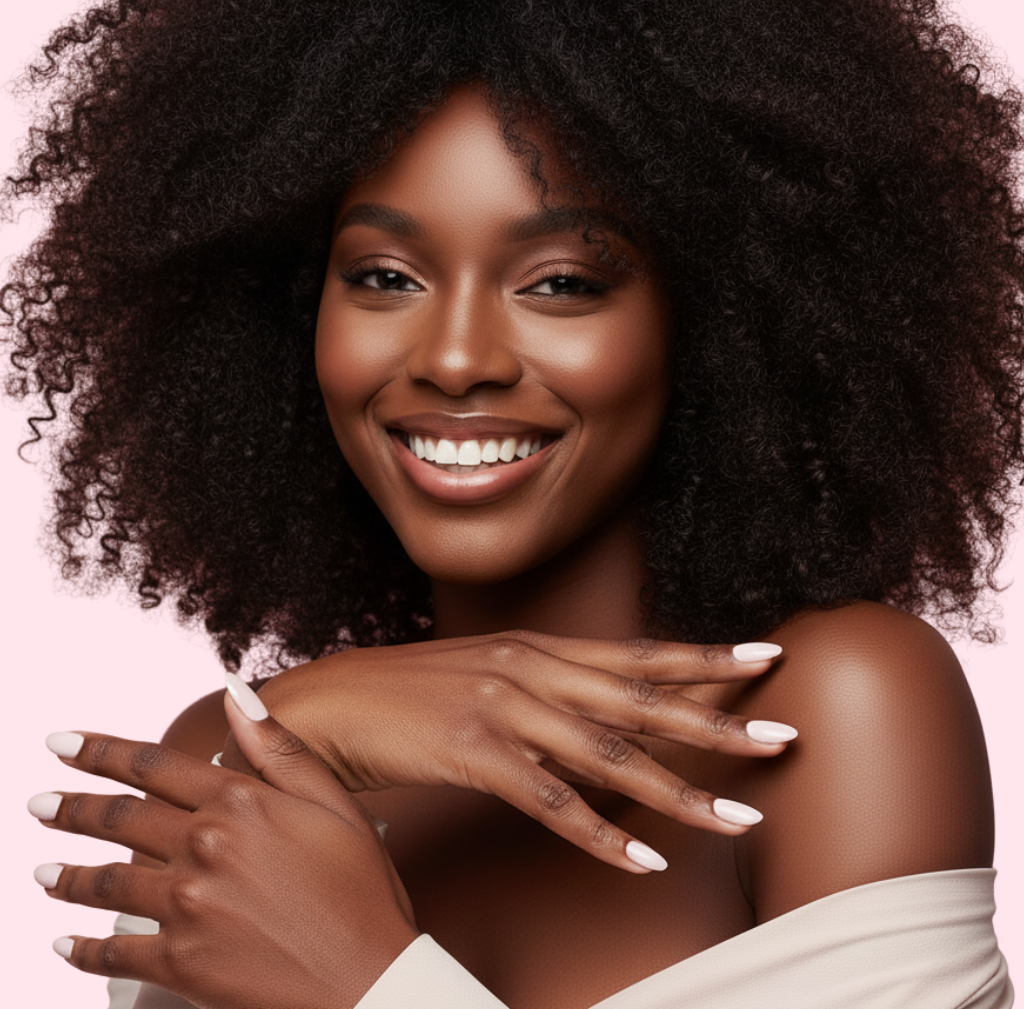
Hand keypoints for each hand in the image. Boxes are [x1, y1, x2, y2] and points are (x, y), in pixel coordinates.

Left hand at [28, 701, 419, 1008]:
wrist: (369, 981)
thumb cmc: (361, 889)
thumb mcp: (334, 802)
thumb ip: (279, 747)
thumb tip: (235, 693)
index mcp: (240, 803)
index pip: (153, 767)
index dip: (100, 751)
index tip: (61, 742)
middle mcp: (204, 848)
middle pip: (118, 820)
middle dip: (71, 808)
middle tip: (38, 803)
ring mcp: (187, 907)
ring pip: (106, 884)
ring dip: (67, 877)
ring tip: (40, 873)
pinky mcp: (179, 964)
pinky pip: (113, 954)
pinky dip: (80, 951)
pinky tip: (63, 945)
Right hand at [222, 631, 795, 871]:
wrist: (331, 704)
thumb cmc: (413, 695)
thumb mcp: (488, 677)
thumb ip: (548, 693)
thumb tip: (603, 722)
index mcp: (538, 647)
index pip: (638, 652)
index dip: (703, 656)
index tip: (765, 656)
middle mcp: (531, 668)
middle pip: (641, 700)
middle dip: (717, 721)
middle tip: (783, 735)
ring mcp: (503, 707)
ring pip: (609, 755)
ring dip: (679, 791)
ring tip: (740, 817)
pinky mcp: (473, 751)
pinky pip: (552, 802)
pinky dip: (602, 836)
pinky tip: (642, 863)